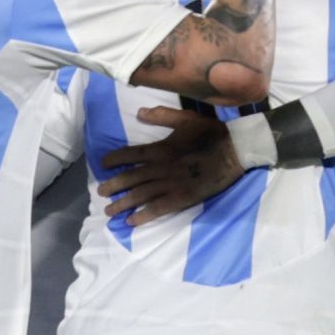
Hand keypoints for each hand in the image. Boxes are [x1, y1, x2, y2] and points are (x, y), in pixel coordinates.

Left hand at [98, 106, 244, 224]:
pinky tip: (131, 221)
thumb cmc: (211, 133)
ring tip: (109, 211)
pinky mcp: (182, 197)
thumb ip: (162, 115)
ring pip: (140, 195)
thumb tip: (139, 112)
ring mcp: (171, 184)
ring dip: (123, 203)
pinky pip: (158, 208)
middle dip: (113, 186)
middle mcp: (161, 167)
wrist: (234, 151)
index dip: (114, 159)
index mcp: (161, 148)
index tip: (103, 164)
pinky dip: (143, 215)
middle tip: (100, 193)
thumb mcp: (186, 118)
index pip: (131, 154)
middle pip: (131, 178)